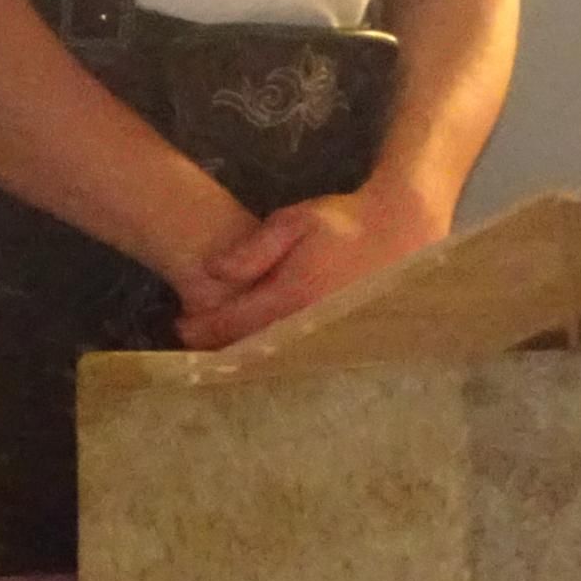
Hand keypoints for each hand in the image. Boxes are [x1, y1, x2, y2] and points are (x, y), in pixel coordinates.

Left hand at [176, 182, 443, 351]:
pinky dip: (271, 356)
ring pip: (269, 359)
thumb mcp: (296, 221)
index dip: (199, 326)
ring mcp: (323, 341)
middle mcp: (304, 326)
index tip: (180, 322)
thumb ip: (253, 249)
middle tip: (193, 338)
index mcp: (289, 296)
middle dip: (216, 346)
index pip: (230, 322)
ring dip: (242, 354)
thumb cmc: (344, 223)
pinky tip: (259, 348)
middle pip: (246, 349)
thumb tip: (212, 272)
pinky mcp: (338, 347)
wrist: (401, 234)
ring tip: (219, 346)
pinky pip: (294, 359)